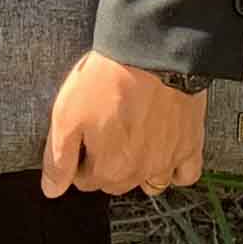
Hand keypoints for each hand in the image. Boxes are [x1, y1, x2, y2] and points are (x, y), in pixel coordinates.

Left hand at [41, 51, 205, 198]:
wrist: (152, 53)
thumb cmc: (106, 81)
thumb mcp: (66, 116)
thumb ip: (59, 158)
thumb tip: (52, 190)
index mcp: (110, 169)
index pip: (85, 181)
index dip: (78, 160)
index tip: (80, 137)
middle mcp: (141, 172)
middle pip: (116, 182)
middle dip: (105, 165)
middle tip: (102, 132)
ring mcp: (169, 161)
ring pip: (151, 182)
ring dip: (138, 170)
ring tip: (131, 141)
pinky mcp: (191, 145)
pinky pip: (185, 174)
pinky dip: (175, 169)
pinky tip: (163, 152)